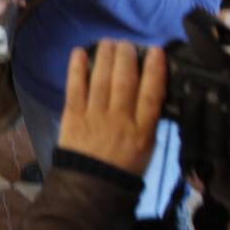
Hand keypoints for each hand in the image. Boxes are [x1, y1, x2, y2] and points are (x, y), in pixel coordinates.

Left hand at [57, 41, 165, 174]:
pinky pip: (75, 88)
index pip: (152, 94)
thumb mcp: (147, 149)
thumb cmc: (123, 168)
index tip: (156, 51)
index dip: (155, 70)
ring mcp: (95, 117)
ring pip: (102, 80)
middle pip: (125, 82)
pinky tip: (79, 53)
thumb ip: (149, 122)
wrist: (91, 186)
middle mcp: (120, 120)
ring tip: (108, 42)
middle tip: (127, 43)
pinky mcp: (73, 116)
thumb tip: (153, 93)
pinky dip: (77, 69)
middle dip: (126, 57)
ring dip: (105, 57)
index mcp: (142, 130)